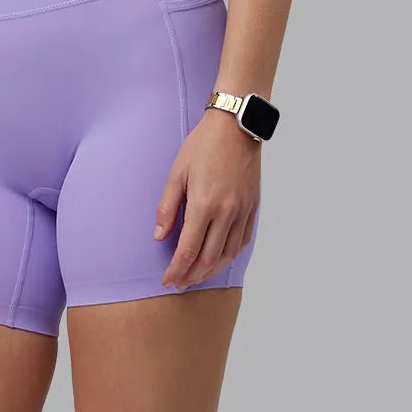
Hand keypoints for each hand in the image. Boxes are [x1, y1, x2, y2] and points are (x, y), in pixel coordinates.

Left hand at [154, 108, 260, 289]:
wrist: (236, 127)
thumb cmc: (203, 146)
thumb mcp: (176, 173)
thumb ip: (167, 208)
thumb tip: (159, 236)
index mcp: (205, 205)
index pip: (188, 250)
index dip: (176, 269)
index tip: (167, 280)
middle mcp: (226, 213)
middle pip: (209, 259)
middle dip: (192, 276)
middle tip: (179, 284)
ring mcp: (242, 212)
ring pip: (228, 254)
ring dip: (211, 271)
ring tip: (196, 277)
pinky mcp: (252, 207)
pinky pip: (242, 241)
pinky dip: (229, 255)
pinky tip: (219, 260)